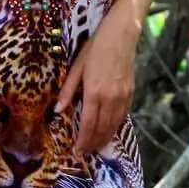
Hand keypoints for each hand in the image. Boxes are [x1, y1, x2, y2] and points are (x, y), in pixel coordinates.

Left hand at [54, 4, 140, 154]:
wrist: (122, 34)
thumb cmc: (96, 47)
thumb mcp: (77, 67)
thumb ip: (68, 90)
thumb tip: (57, 111)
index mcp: (95, 92)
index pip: (88, 124)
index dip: (83, 140)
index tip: (77, 151)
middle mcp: (111, 98)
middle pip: (102, 129)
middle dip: (93, 144)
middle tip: (85, 153)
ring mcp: (123, 97)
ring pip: (114, 125)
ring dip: (105, 139)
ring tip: (96, 147)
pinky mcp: (131, 93)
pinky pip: (123, 116)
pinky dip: (115, 127)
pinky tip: (109, 131)